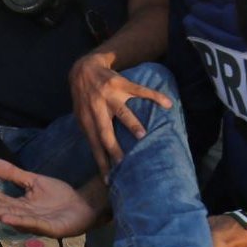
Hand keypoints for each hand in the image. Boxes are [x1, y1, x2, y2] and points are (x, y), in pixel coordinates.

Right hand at [0, 158, 99, 237]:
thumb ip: (12, 173)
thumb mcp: (33, 181)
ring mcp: (36, 223)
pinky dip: (19, 222)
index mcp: (19, 205)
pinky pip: (33, 225)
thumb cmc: (59, 197)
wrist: (86, 206)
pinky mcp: (51, 228)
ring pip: (11, 217)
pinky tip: (6, 218)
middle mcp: (23, 216)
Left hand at [68, 53, 172, 176]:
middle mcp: (96, 108)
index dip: (100, 161)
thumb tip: (99, 155)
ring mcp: (109, 95)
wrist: (83, 68)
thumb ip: (89, 131)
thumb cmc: (83, 97)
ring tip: (142, 135)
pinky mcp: (121, 83)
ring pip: (121, 111)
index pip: (94, 144)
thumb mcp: (80, 114)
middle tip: (122, 162)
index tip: (108, 178)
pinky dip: (155, 96)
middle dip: (113, 147)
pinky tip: (167, 103)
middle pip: (104, 131)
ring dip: (131, 123)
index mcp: (87, 119)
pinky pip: (140, 90)